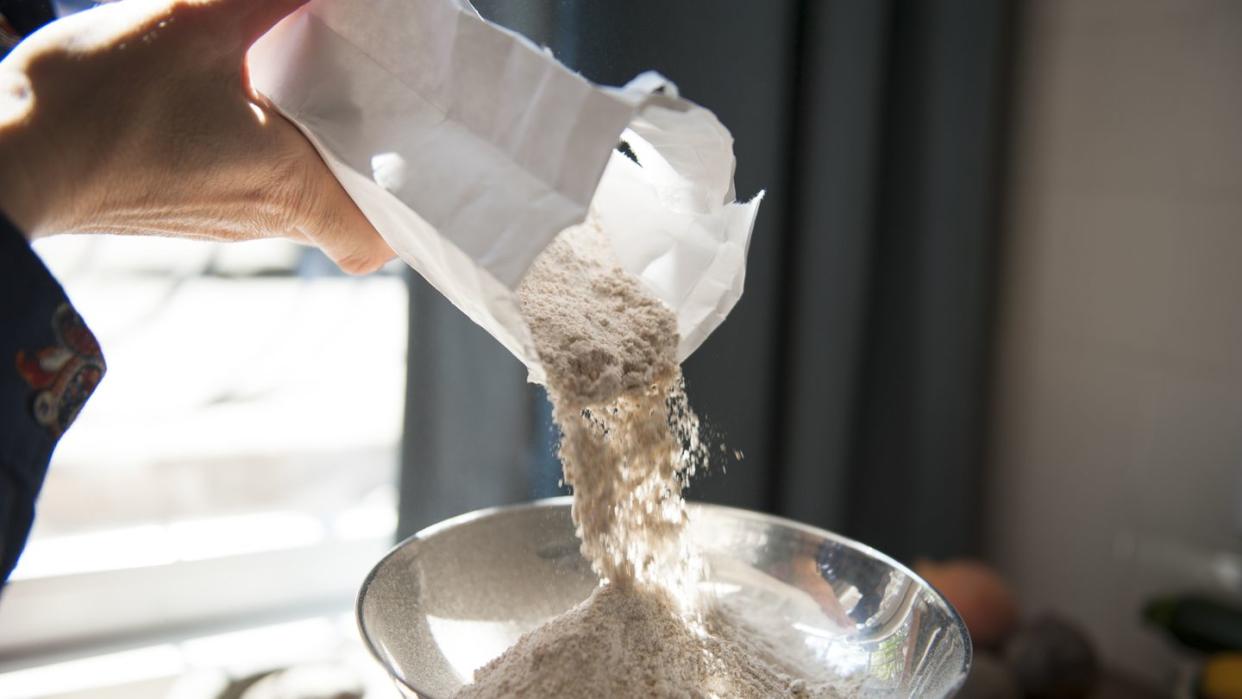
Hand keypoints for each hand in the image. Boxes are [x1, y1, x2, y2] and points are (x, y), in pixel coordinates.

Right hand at [0, 0, 393, 273]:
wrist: (5, 157)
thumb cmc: (98, 104)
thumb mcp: (193, 26)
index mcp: (289, 188)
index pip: (374, 241)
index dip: (404, 212)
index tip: (413, 161)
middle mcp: (262, 219)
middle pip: (342, 207)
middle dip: (363, 156)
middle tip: (372, 98)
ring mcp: (219, 219)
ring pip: (294, 191)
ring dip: (312, 146)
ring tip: (316, 85)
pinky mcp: (182, 207)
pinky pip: (248, 182)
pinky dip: (265, 146)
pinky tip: (249, 97)